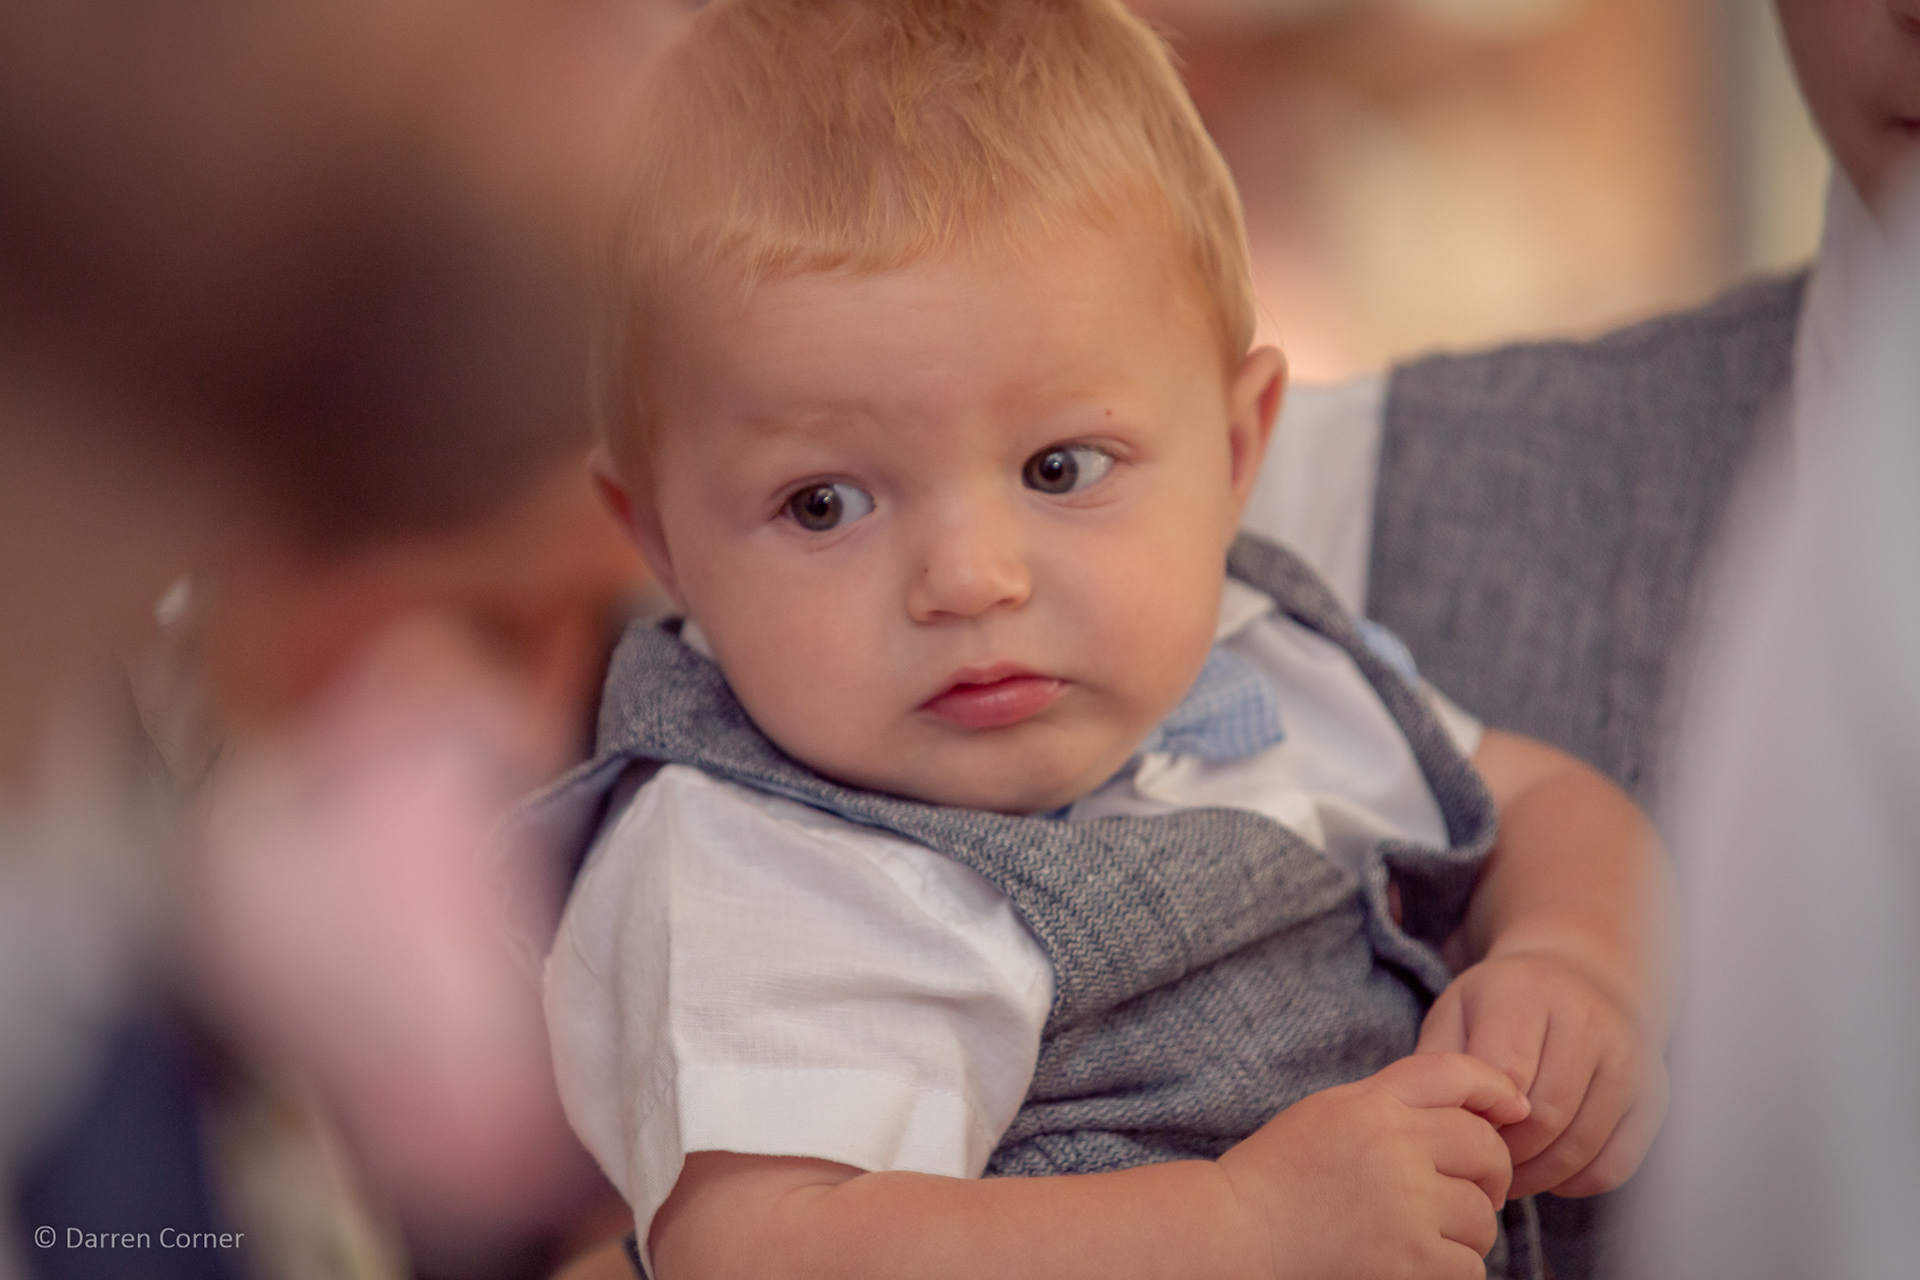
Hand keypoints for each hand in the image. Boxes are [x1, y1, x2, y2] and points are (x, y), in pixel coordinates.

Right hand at [1217, 1053, 1527, 1279]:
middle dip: (1488, 1175)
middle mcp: (1395, 1147)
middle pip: (1486, 1149)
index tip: (1514, 1109)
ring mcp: (1405, 1207)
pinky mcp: (1410, 1263)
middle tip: (1468, 1193)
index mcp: (1372, 1105)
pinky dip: (1452, 1270)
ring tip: (1422, 1234)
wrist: (1237, 1233)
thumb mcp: (1332, 1111)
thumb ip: (1396, 1098)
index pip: (1456, 1075)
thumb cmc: (1282, 1174)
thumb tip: (1485, 1103)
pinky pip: (1470, 1267)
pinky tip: (1415, 1265)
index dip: (1496, 1088)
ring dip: (1465, 1231)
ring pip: (1482, 1218)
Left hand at [1417, 949, 1667, 1197]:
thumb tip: (1437, 1120)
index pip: (1507, 1071)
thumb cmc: (1502, 1005)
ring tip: (1508, 1174)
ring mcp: (1628, 1059)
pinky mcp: (1653, 1095)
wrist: (1577, 977)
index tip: (1463, 1127)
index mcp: (1527, 993)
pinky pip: (1616, 1163)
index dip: (1482, 1114)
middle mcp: (1587, 1021)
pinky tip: (1549, 1172)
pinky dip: (1577, 1182)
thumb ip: (1439, 1062)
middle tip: (1481, 1163)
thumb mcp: (1456, 1012)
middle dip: (1506, 1152)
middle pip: (1546, 1116)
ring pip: (1582, 1145)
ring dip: (1538, 1175)